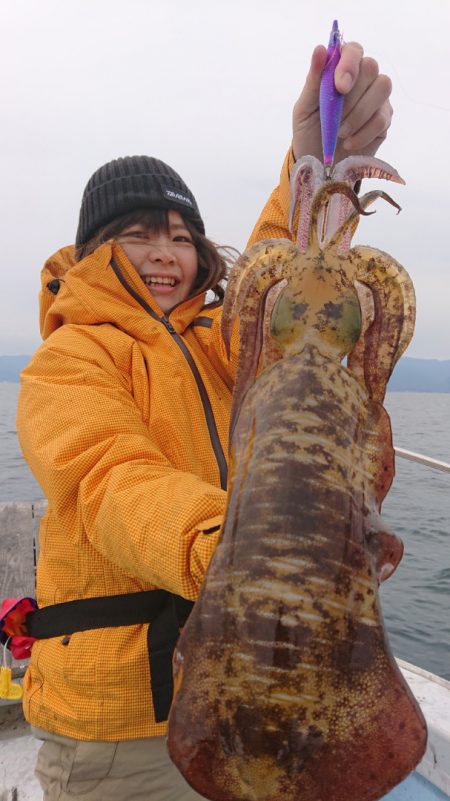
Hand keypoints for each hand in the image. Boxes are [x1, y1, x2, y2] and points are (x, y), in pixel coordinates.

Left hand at [292, 42, 392, 162]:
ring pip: (382, 88)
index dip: (349, 64)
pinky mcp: (384, 120)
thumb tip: (320, 49)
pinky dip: (363, 133)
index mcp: (340, 71)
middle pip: (371, 67)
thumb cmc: (309, 132)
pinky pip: (382, 118)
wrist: (318, 165)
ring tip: (339, 133)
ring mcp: (376, 98)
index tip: (340, 87)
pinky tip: (348, 143)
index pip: (354, 50)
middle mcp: (362, 79)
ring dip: (359, 113)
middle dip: (352, 95)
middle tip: (335, 118)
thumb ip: (313, 81)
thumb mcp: (304, 109)